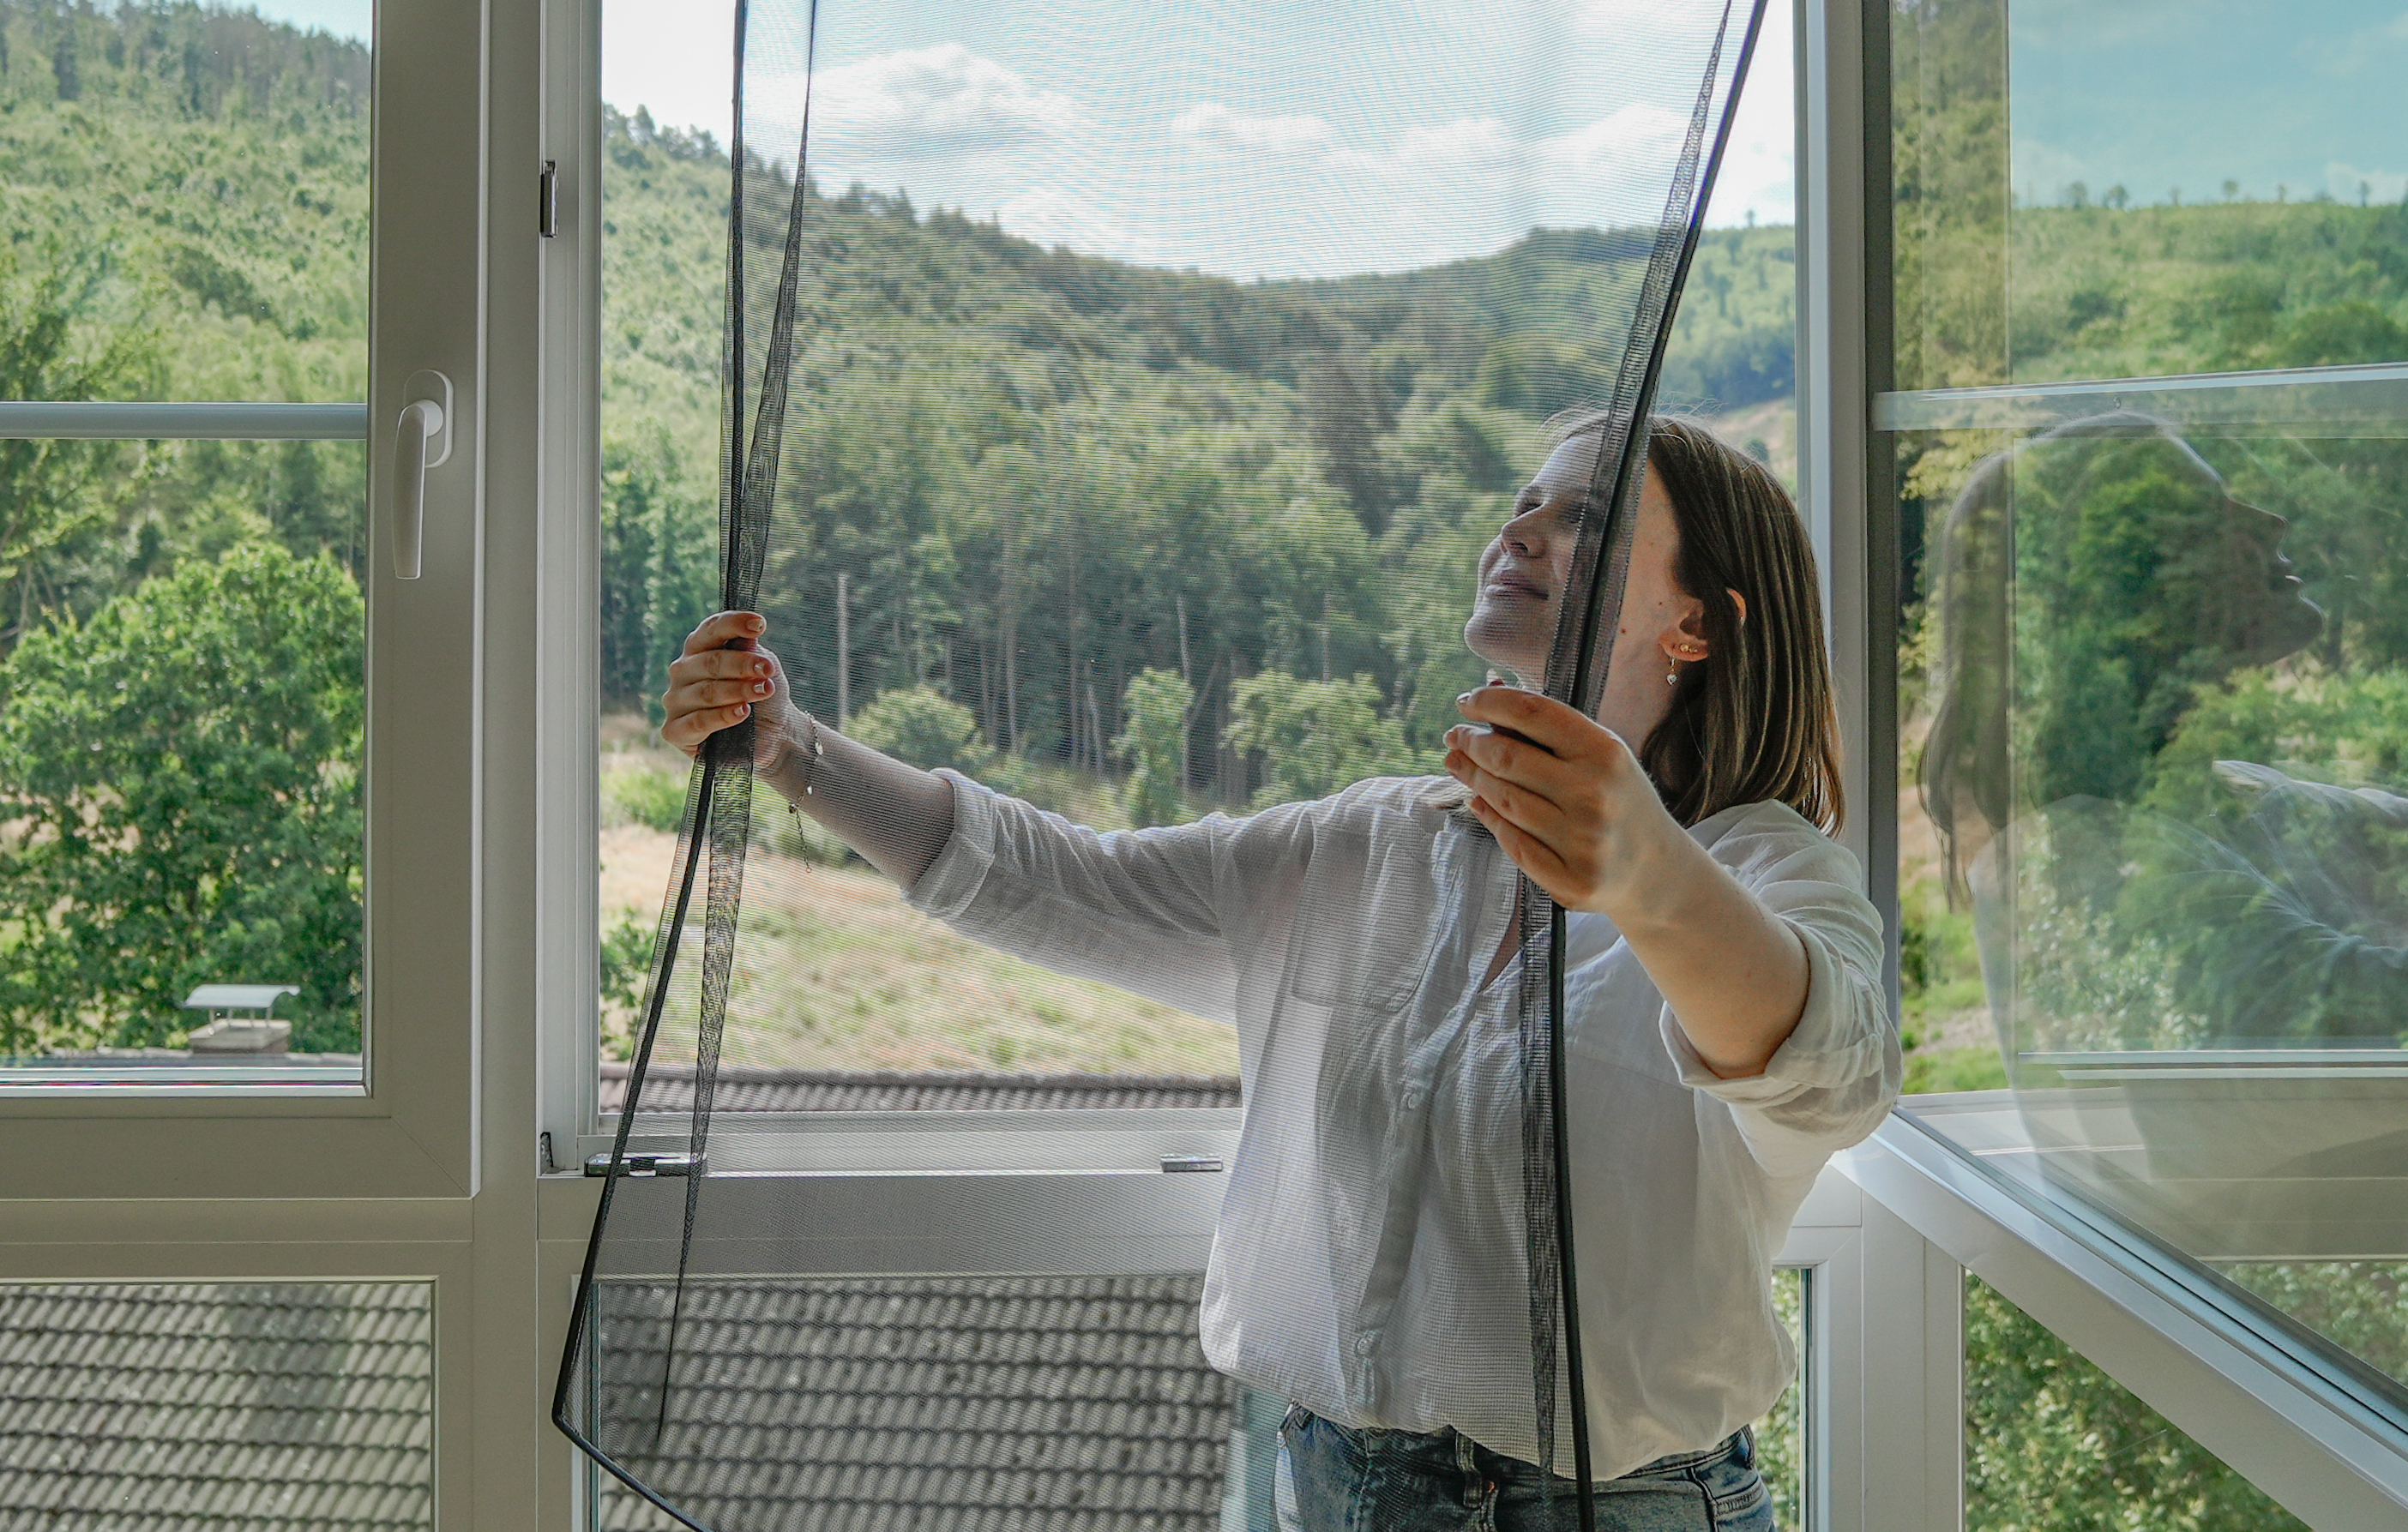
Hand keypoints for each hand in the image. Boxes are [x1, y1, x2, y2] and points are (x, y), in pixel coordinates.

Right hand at [661, 610, 797, 772]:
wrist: (773, 733)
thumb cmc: (763, 692)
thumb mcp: (763, 666)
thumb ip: (751, 651)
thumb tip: (745, 638)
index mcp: (699, 647)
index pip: (711, 630)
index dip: (733, 624)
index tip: (759, 624)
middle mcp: (682, 671)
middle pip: (710, 662)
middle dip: (743, 665)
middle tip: (768, 670)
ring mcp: (675, 700)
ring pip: (707, 692)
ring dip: (739, 690)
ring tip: (764, 691)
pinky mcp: (674, 730)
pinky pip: (697, 722)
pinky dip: (722, 717)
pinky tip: (743, 712)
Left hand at [1443, 685, 1680, 917]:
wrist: (1657, 869)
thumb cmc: (1620, 799)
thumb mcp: (1602, 755)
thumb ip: (1550, 729)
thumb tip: (1488, 694)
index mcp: (1606, 752)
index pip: (1533, 712)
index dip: (1490, 702)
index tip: (1466, 700)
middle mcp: (1595, 795)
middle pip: (1508, 758)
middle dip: (1472, 743)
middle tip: (1455, 737)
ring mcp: (1583, 842)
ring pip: (1504, 800)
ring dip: (1472, 777)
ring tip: (1458, 763)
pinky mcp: (1571, 880)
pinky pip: (1512, 841)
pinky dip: (1488, 817)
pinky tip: (1477, 800)